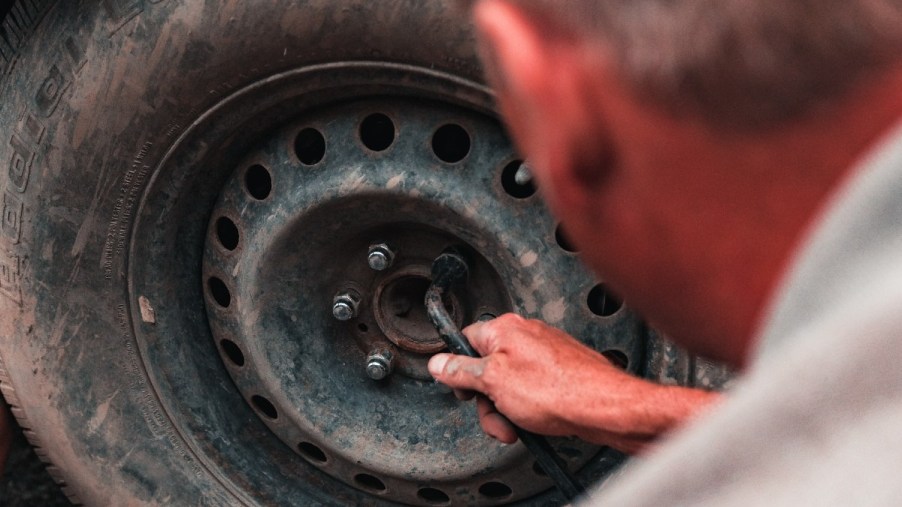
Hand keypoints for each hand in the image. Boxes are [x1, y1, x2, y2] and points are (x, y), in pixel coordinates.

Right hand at [428, 314, 718, 452]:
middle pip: (486, 367)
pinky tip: (537, 420)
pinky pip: (531, 389)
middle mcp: (526, 334)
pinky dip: (528, 407)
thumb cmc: (560, 391)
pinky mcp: (560, 371)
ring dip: (507, 409)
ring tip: (519, 423)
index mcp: (505, 329)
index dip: (459, 368)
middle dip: (487, 399)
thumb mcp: (494, 383)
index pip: (466, 340)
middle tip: (497, 415)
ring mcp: (545, 353)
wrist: (606, 408)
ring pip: (509, 382)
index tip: (460, 388)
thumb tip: (439, 362)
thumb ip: (461, 371)